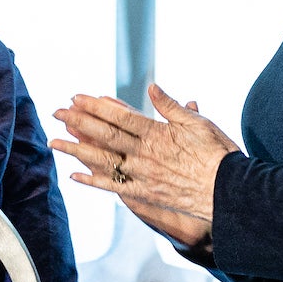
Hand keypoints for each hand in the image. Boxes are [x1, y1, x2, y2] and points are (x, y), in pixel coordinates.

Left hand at [52, 84, 238, 249]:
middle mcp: (144, 153)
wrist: (229, 192)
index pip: (119, 116)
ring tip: (53, 142)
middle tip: (57, 112)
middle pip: (104, 135)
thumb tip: (151, 87)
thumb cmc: (219, 154)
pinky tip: (75, 175)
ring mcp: (142, 175)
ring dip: (75, 149)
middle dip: (78, 121)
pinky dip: (93, 181)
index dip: (95, 106)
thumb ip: (171, 106)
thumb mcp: (198, 122)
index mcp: (157, 133)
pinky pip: (114, 187)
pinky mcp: (145, 194)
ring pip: (102, 160)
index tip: (76, 98)